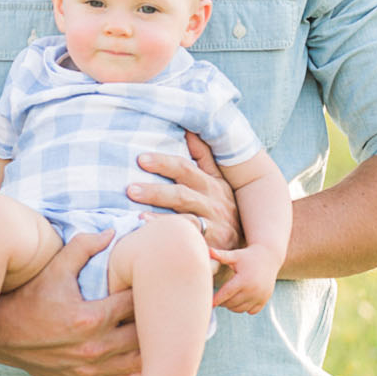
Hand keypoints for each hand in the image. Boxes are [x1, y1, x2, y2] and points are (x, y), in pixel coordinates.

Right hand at [0, 229, 140, 375]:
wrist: (0, 333)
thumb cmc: (29, 296)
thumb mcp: (54, 268)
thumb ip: (83, 247)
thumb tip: (113, 232)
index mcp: (90, 318)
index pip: (134, 303)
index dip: (144, 291)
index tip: (145, 283)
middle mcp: (93, 348)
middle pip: (142, 335)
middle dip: (150, 319)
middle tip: (154, 306)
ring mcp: (89, 369)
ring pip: (137, 362)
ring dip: (147, 347)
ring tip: (152, 331)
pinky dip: (135, 369)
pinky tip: (139, 355)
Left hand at [128, 132, 242, 251]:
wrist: (247, 244)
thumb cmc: (222, 207)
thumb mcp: (218, 181)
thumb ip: (203, 157)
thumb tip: (189, 130)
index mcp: (212, 184)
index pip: (185, 169)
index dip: (163, 163)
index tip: (140, 159)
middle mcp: (213, 203)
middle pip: (182, 194)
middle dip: (156, 192)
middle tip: (130, 189)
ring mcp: (214, 226)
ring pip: (186, 219)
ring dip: (160, 217)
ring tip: (137, 215)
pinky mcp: (212, 245)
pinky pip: (190, 240)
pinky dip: (172, 237)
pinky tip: (151, 236)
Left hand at [210, 244, 278, 313]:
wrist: (269, 257)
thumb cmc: (247, 256)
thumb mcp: (235, 255)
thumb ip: (221, 255)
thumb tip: (208, 250)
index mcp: (243, 280)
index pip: (226, 294)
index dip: (216, 300)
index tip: (209, 303)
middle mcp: (253, 290)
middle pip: (232, 303)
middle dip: (223, 303)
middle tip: (218, 299)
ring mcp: (260, 296)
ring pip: (241, 309)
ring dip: (232, 307)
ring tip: (227, 299)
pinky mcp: (265, 299)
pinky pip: (251, 311)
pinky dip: (244, 309)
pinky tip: (240, 301)